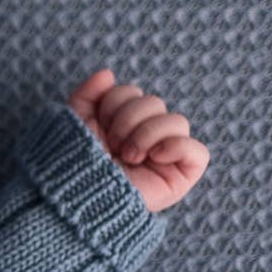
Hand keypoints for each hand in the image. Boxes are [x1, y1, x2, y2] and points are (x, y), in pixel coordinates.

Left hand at [66, 69, 208, 214]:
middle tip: (113, 145)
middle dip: (129, 119)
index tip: (100, 126)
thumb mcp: (74, 123)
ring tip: (129, 155)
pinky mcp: (180, 178)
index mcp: (124, 126)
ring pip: (178, 121)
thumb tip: (107, 74)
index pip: (134, 93)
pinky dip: (177, 146)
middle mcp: (147, 140)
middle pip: (156, 103)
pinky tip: (155, 156)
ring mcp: (166, 159)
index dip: (115, 102)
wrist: (76, 197)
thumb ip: (88, 95)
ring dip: (148, 133)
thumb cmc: (73, 165)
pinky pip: (198, 151)